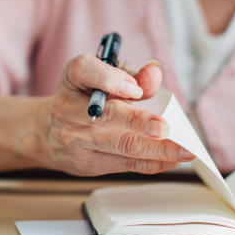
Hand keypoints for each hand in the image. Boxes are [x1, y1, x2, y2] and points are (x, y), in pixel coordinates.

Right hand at [40, 55, 194, 175]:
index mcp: (73, 77)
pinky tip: (171, 160)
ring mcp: (76, 139)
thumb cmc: (86, 97)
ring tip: (184, 150)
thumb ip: (132, 73)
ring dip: (157, 150)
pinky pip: (125, 164)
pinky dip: (152, 162)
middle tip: (166, 129)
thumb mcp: (105, 75)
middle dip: (139, 123)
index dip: (111, 79)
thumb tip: (155, 73)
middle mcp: (68, 108)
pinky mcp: (87, 163)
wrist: (51, 131)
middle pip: (107, 116)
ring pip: (121, 145)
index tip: (134, 88)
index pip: (84, 70)